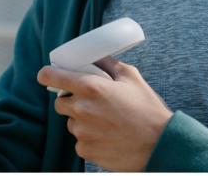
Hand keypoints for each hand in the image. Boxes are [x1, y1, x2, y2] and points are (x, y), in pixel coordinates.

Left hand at [37, 57, 172, 170]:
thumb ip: (109, 64)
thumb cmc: (148, 109)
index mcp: (91, 87)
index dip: (48, 74)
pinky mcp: (86, 151)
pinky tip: (108, 136)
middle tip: (92, 102)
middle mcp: (82, 109)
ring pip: (72, 123)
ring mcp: (82, 132)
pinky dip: (90, 138)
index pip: (52, 77)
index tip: (48, 75)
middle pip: (60, 102)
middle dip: (72, 100)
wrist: (160, 145)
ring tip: (107, 122)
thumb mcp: (131, 77)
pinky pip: (80, 141)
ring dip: (82, 121)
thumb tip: (96, 57)